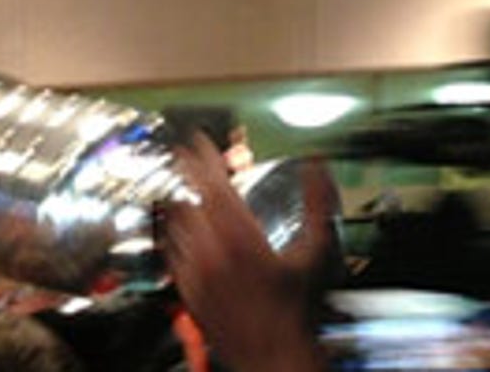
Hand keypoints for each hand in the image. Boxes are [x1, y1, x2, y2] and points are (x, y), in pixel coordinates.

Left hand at [162, 137, 330, 371]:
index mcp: (238, 237)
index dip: (203, 156)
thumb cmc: (296, 310)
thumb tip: (318, 165)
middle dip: (189, 171)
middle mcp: (210, 253)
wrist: (274, 357)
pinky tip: (182, 224)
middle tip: (190, 154)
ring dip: (181, 198)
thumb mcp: (314, 252)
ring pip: (175, 223)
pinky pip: (172, 251)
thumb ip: (317, 203)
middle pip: (188, 197)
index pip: (211, 183)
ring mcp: (195, 274)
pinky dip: (176, 230)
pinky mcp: (187, 292)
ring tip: (187, 183)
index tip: (201, 139)